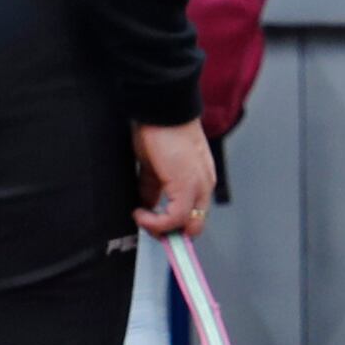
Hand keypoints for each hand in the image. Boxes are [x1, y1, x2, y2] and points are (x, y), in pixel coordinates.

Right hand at [132, 121, 213, 236]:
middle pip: (194, 226)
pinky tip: (141, 212)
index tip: (155, 229)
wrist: (162, 110)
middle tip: (146, 227)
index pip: (193, 215)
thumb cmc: (159, 130)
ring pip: (188, 226)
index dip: (174, 227)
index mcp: (199, 180)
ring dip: (161, 229)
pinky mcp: (188, 185)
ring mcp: (199, 186)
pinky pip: (175, 218)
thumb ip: (153, 187)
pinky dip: (156, 222)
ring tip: (141, 217)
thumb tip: (147, 204)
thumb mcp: (154, 166)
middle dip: (169, 234)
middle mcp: (204, 186)